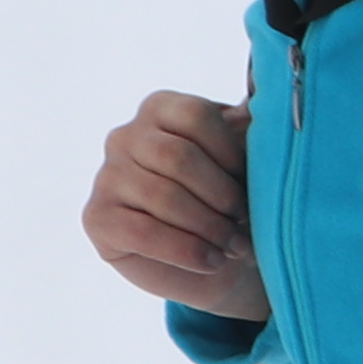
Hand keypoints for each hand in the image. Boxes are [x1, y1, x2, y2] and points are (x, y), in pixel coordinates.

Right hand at [87, 93, 269, 322]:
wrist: (217, 257)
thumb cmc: (233, 198)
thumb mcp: (248, 160)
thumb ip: (252, 131)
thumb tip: (264, 103)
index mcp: (162, 108)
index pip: (196, 116)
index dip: (232, 153)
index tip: (254, 181)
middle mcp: (125, 136)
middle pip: (177, 156)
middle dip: (221, 195)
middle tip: (245, 220)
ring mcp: (107, 176)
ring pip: (163, 197)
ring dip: (210, 227)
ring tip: (235, 245)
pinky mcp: (98, 218)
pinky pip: (143, 232)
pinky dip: (187, 250)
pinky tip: (212, 261)